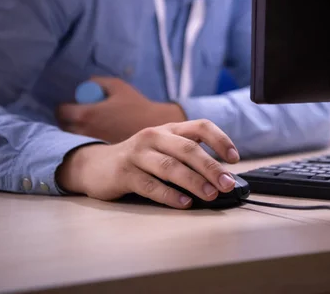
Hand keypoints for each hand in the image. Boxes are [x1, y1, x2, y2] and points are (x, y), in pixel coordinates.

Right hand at [56, 119, 240, 207]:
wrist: (94, 165)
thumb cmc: (139, 159)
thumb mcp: (163, 148)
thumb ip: (187, 156)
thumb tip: (221, 177)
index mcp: (169, 129)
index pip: (200, 126)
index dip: (220, 140)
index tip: (235, 158)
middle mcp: (154, 136)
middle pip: (188, 149)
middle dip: (211, 167)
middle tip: (227, 183)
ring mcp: (137, 153)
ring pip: (171, 166)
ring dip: (194, 181)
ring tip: (210, 194)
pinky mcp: (124, 173)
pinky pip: (150, 185)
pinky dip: (169, 195)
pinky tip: (184, 203)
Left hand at [57, 76, 185, 142]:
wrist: (156, 130)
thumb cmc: (137, 106)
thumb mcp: (118, 86)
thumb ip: (98, 82)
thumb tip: (87, 83)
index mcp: (86, 114)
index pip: (61, 111)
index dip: (66, 107)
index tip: (73, 106)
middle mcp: (84, 132)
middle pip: (65, 126)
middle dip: (70, 121)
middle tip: (82, 117)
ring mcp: (92, 145)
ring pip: (75, 138)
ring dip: (79, 132)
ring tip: (92, 127)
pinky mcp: (101, 155)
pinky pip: (88, 146)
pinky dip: (90, 141)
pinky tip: (102, 137)